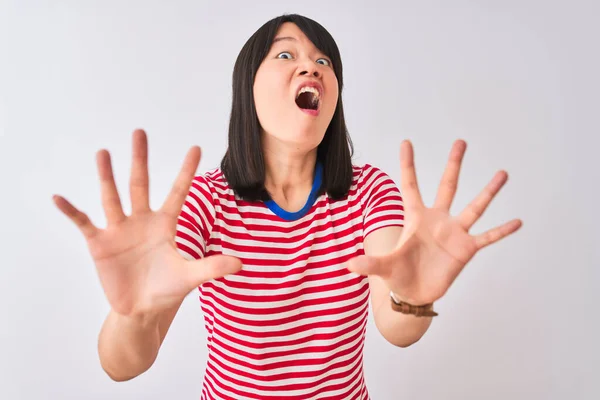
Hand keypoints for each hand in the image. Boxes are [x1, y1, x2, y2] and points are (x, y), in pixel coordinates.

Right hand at [53, 129, 241, 317]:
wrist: (140, 310)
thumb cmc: (165, 289)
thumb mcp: (190, 277)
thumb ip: (212, 267)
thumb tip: (241, 264)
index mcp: (165, 224)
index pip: (178, 192)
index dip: (186, 171)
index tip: (196, 147)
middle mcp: (141, 220)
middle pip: (140, 184)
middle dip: (140, 159)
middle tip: (140, 132)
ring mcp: (119, 230)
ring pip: (112, 197)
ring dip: (106, 176)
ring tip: (103, 153)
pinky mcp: (99, 243)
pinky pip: (84, 223)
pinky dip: (71, 211)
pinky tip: (59, 197)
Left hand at [347, 140, 521, 304]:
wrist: (416, 293)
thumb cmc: (398, 274)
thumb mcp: (383, 268)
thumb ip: (369, 265)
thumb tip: (349, 266)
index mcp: (415, 218)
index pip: (410, 186)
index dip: (408, 165)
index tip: (406, 142)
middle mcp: (437, 219)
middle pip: (447, 186)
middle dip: (453, 164)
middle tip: (461, 141)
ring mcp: (454, 233)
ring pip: (474, 207)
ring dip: (488, 191)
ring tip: (503, 173)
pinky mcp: (466, 249)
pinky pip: (487, 237)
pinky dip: (502, 230)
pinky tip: (518, 221)